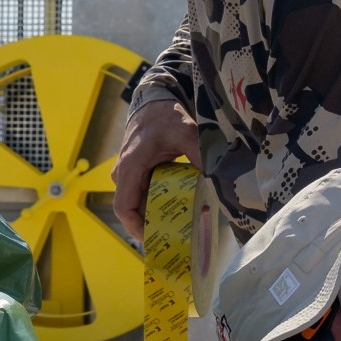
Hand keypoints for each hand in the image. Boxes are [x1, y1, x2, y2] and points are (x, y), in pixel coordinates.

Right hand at [113, 98, 199, 239]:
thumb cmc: (163, 116)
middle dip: (153, 225)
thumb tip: (217, 179)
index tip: (154, 240)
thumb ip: (200, 156)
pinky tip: (180, 207)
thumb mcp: (186, 133)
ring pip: (139, 202)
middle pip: (133, 209)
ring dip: (157, 214)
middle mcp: (124, 174)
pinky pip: (144, 193)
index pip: (124, 207)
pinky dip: (159, 202)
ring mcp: (128, 174)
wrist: (153, 101)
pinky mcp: (136, 172)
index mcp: (130, 167)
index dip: (136, 227)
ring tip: (183, 225)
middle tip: (178, 237)